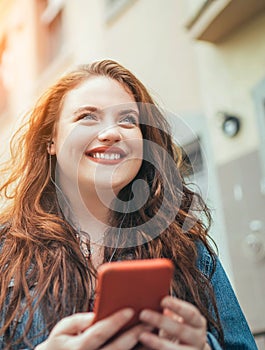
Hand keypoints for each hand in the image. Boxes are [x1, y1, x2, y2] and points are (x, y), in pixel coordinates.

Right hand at [36, 309, 151, 349]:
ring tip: (155, 332)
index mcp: (78, 348)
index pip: (99, 333)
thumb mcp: (62, 330)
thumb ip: (78, 321)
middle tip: (150, 320)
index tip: (130, 309)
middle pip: (117, 348)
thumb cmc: (59, 345)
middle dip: (135, 334)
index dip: (115, 321)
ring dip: (141, 347)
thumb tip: (96, 314)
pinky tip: (148, 344)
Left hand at [138, 296, 208, 348]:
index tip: (162, 300)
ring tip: (142, 335)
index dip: (177, 306)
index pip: (190, 313)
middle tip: (143, 314)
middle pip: (181, 330)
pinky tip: (145, 347)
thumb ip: (173, 309)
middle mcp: (199, 338)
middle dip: (162, 322)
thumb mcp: (182, 318)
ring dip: (158, 342)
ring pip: (176, 349)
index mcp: (198, 322)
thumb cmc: (181, 328)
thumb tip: (153, 293)